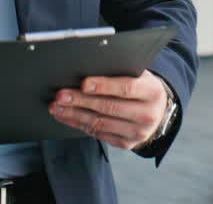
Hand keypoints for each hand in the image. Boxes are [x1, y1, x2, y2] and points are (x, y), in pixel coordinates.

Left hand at [48, 70, 167, 150]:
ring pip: (99, 123)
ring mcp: (137, 132)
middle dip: (80, 100)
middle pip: (109, 107)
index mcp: (152, 92)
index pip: (126, 88)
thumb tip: (86, 68)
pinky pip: (97, 134)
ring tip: (56, 106)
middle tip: (61, 95)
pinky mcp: (126, 143)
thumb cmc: (141, 87)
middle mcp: (147, 115)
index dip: (104, 86)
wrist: (156, 111)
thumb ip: (118, 71)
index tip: (83, 83)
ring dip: (74, 114)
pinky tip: (65, 116)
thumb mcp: (138, 75)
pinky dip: (78, 124)